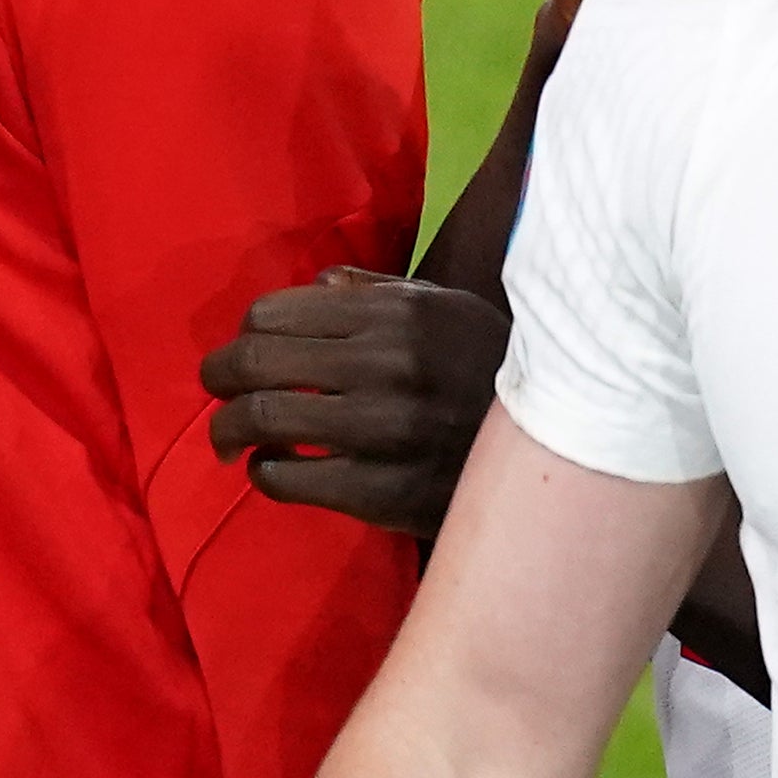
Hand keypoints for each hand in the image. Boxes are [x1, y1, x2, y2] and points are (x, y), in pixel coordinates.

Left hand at [204, 272, 510, 534]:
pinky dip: (266, 471)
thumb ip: (379, 293)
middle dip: (218, 378)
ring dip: (229, 429)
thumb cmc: (492, 371)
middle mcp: (386, 364)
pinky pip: (287, 478)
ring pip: (262, 418)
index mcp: (398, 314)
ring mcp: (382, 430)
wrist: (559, 453)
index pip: (275, 313)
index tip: (247, 352)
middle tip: (217, 392)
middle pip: (255, 362)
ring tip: (229, 439)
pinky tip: (275, 468)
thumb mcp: (448, 312)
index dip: (247, 333)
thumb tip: (315, 287)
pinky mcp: (380, 490)